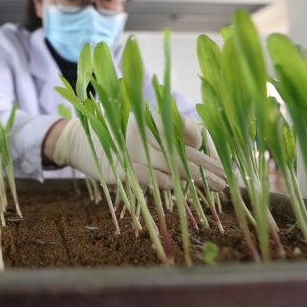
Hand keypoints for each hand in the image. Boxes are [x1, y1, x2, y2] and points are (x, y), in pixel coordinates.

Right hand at [50, 114, 225, 190]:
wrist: (81, 142)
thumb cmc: (120, 135)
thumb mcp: (143, 127)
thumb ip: (169, 129)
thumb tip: (200, 138)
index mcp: (146, 117)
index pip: (178, 126)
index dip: (199, 139)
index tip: (214, 153)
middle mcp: (138, 132)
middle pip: (180, 150)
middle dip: (206, 165)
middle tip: (226, 177)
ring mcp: (128, 152)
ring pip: (169, 167)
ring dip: (195, 179)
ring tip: (216, 186)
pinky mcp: (120, 170)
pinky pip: (151, 179)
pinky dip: (168, 185)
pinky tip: (183, 189)